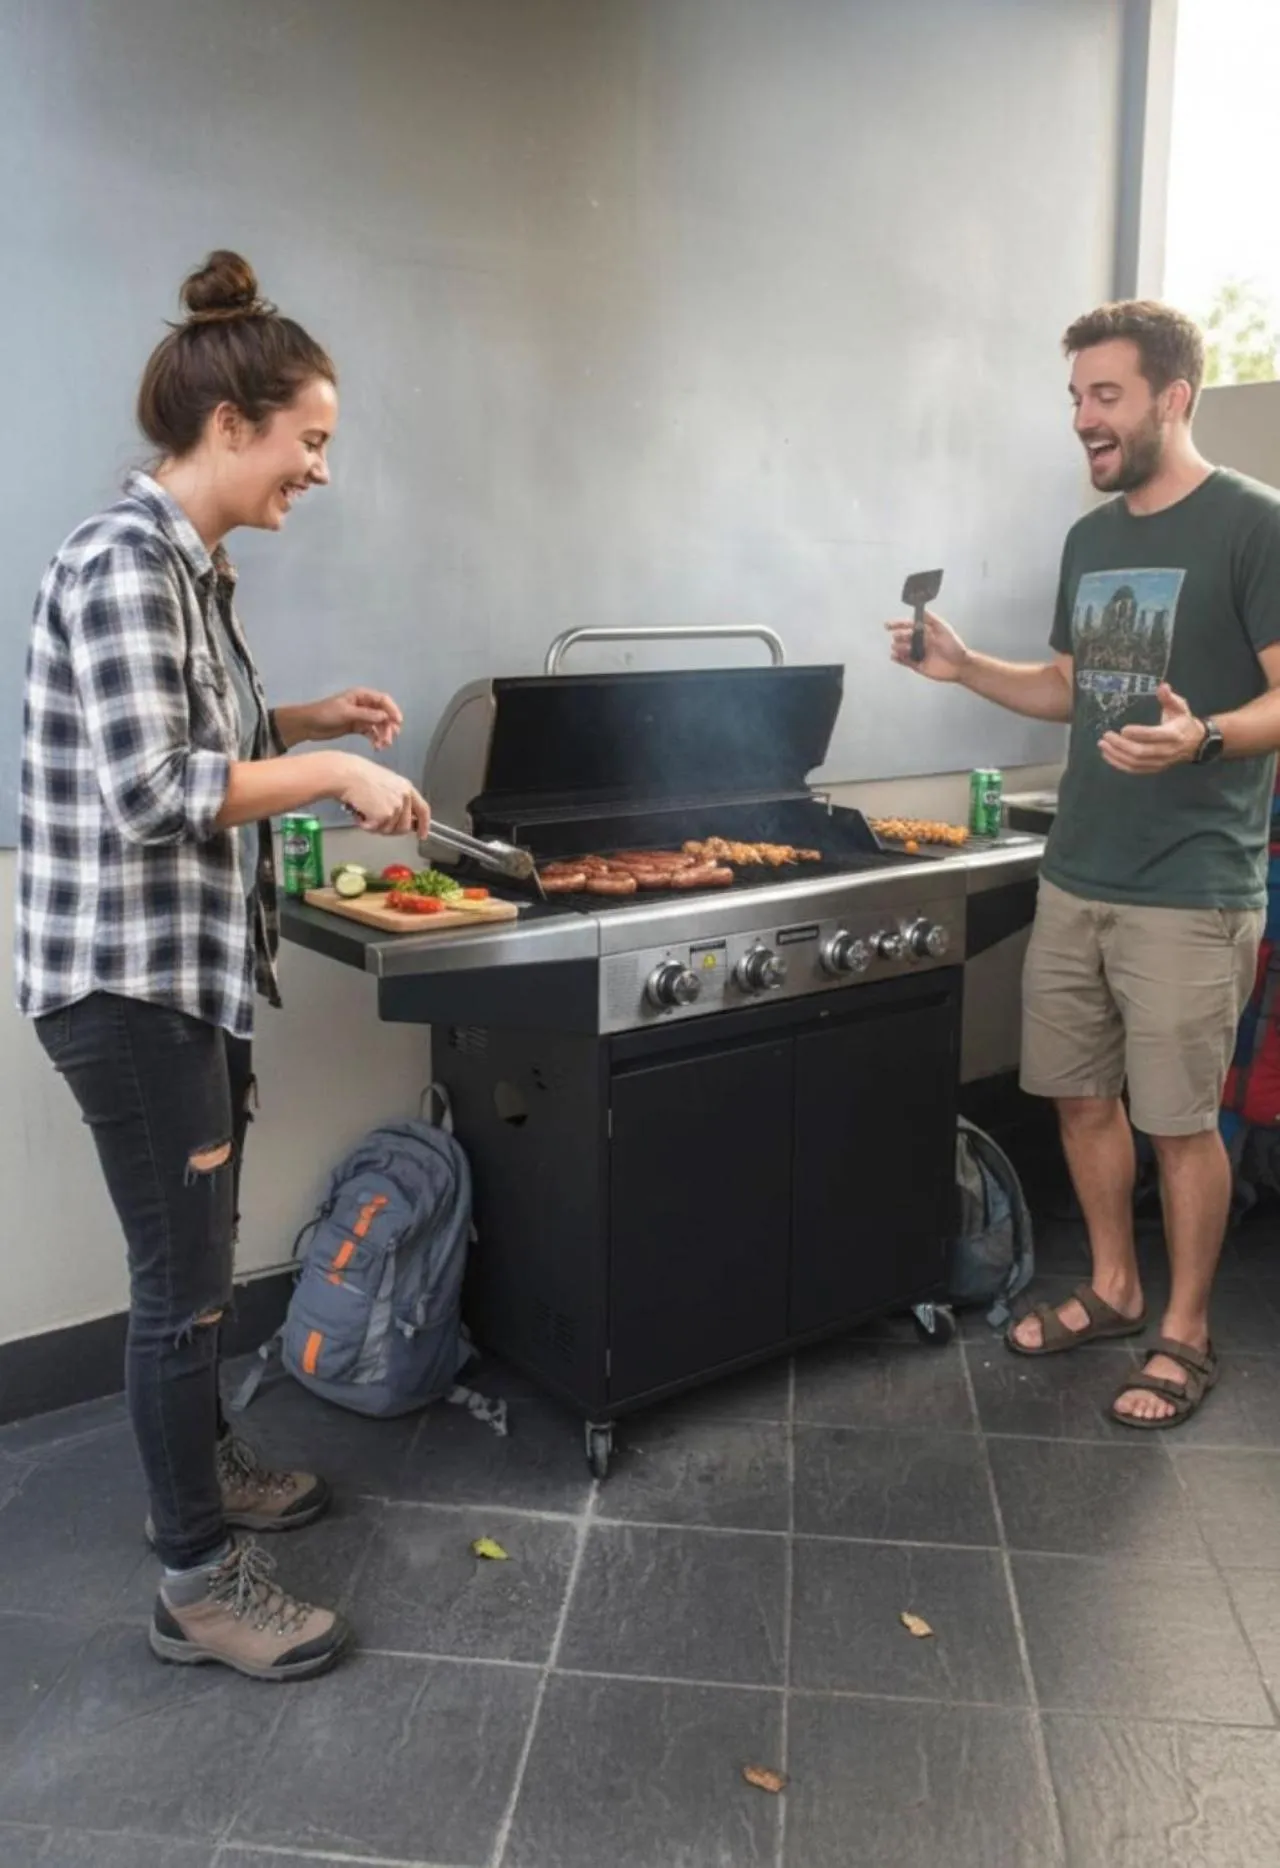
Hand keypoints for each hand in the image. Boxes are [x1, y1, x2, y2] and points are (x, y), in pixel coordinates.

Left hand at [286, 688, 403, 750]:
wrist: (308, 725)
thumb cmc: (324, 713)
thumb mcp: (346, 712)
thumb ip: (365, 714)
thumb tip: (384, 717)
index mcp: (361, 696)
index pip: (383, 700)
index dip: (392, 710)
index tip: (398, 722)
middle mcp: (363, 705)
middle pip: (383, 714)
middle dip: (388, 727)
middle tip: (389, 740)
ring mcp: (360, 716)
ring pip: (378, 725)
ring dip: (382, 735)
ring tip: (382, 746)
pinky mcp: (356, 727)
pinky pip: (371, 733)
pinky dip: (375, 739)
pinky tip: (376, 747)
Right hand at [332, 753, 430, 836]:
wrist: (348, 775)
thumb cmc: (360, 776)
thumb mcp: (388, 784)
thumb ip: (398, 800)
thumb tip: (403, 819)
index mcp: (407, 788)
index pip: (423, 810)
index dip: (424, 825)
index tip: (422, 835)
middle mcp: (404, 798)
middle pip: (405, 827)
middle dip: (391, 830)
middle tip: (376, 823)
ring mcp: (395, 808)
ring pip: (388, 830)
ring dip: (375, 827)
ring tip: (365, 811)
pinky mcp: (384, 816)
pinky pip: (375, 830)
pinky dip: (365, 825)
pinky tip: (359, 813)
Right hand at [884, 610, 968, 682]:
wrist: (959, 665)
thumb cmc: (954, 646)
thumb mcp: (944, 628)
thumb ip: (932, 619)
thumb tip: (922, 610)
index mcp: (926, 632)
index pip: (909, 626)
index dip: (898, 624)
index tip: (888, 625)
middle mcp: (921, 642)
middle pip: (904, 637)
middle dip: (899, 636)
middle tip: (897, 637)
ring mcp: (919, 654)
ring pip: (903, 650)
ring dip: (898, 647)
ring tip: (898, 647)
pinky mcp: (918, 666)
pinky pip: (905, 662)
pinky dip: (898, 659)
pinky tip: (894, 656)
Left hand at [1098, 683, 1203, 773]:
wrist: (1195, 743)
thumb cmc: (1183, 721)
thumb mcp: (1180, 706)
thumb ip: (1169, 697)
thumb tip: (1162, 686)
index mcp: (1173, 734)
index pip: (1154, 736)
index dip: (1138, 733)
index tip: (1123, 729)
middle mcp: (1167, 750)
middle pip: (1141, 752)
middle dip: (1121, 745)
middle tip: (1106, 736)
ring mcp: (1160, 762)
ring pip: (1135, 762)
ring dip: (1116, 755)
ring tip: (1103, 745)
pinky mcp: (1154, 768)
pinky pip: (1135, 769)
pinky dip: (1119, 764)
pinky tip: (1108, 755)